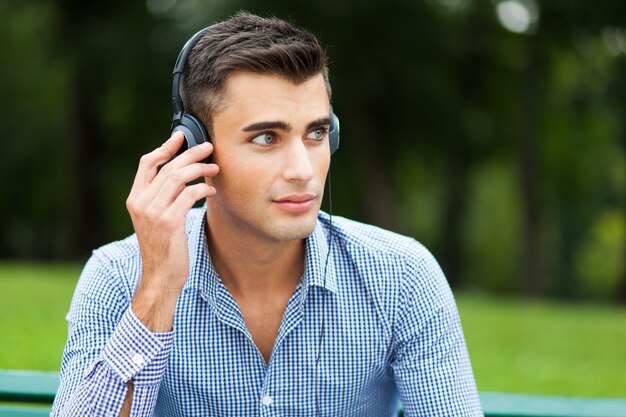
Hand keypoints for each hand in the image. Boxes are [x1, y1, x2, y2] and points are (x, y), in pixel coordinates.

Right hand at [126, 132, 217, 330]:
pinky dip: (203, 189)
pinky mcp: (169, 222)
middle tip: (208, 147)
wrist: (160, 277)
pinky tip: (211, 190)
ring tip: (214, 168)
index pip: (147, 164)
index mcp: (135, 199)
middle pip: (167, 167)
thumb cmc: (163, 248)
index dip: (164, 147)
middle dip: (190, 153)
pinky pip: (189, 195)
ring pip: (178, 177)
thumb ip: (161, 198)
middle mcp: (141, 203)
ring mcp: (153, 212)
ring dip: (200, 169)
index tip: (181, 137)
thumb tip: (180, 174)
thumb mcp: (155, 220)